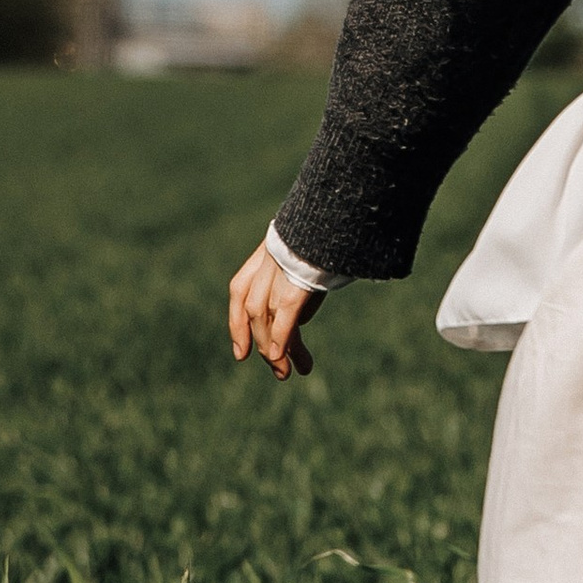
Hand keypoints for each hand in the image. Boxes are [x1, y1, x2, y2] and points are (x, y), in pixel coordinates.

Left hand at [228, 239, 323, 380]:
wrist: (346, 209)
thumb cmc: (336, 234)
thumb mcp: (315, 262)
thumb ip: (300, 290)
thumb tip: (299, 323)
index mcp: (268, 249)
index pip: (240, 289)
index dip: (237, 323)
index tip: (241, 353)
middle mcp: (269, 256)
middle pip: (252, 308)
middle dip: (259, 343)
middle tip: (279, 371)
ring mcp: (281, 265)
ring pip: (264, 314)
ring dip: (273, 348)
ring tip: (287, 372)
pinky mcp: (300, 277)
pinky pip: (285, 312)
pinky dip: (281, 337)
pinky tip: (282, 357)